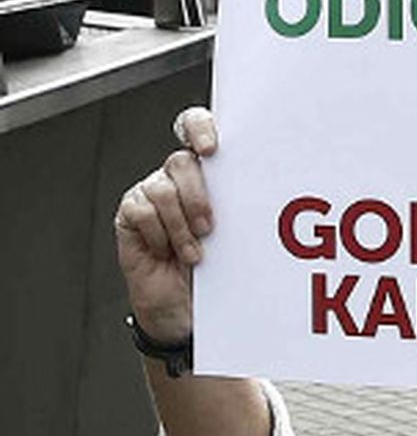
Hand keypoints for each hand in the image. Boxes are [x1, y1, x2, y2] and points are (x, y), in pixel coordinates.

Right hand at [115, 108, 217, 344]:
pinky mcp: (131, 213)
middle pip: (181, 161)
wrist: (185, 307)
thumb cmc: (218, 268)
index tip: (211, 149)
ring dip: (181, 225)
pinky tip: (167, 251)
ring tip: (194, 252)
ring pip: (162, 188)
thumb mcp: (238, 234)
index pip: (196, 128)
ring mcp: (151, 193)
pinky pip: (141, 210)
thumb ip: (240, 205)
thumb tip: (267, 190)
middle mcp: (178, 177)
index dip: (200, 128)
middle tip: (209, 228)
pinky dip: (159, 235)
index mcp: (209, 173)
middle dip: (197, 196)